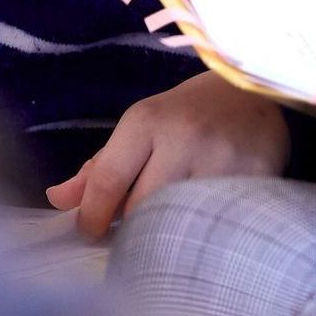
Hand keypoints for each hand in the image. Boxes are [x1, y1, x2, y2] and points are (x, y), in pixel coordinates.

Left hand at [46, 71, 288, 238]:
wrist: (256, 86)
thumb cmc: (194, 108)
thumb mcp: (146, 123)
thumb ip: (103, 163)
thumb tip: (58, 200)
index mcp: (148, 119)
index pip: (107, 182)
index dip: (92, 216)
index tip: (94, 229)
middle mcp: (184, 135)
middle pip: (140, 208)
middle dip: (134, 222)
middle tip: (142, 221)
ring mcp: (222, 155)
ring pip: (179, 218)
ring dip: (172, 224)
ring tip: (176, 215)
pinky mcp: (255, 171)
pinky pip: (218, 217)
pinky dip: (209, 221)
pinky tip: (210, 209)